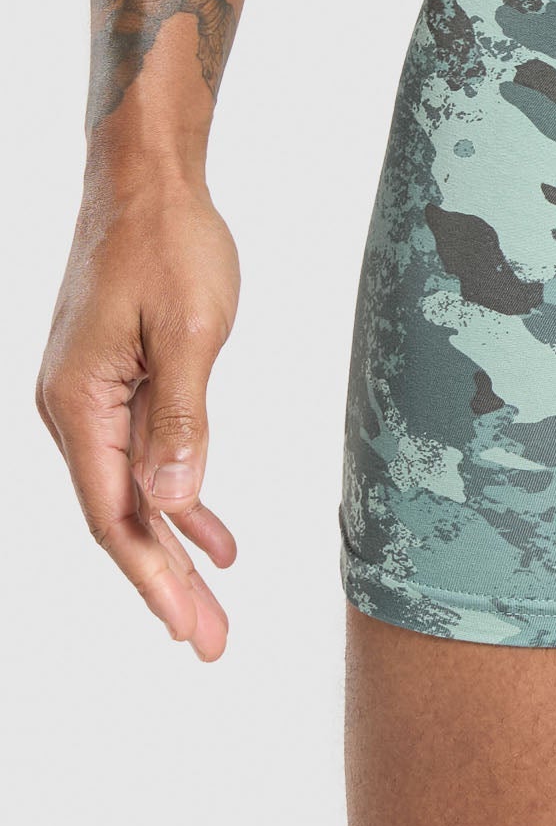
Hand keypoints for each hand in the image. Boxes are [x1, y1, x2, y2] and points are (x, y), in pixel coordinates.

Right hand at [37, 177, 239, 660]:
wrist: (145, 180)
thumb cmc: (168, 243)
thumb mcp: (191, 331)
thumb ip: (183, 420)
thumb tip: (172, 503)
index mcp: (79, 404)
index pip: (115, 514)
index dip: (152, 578)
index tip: (186, 629)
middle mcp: (73, 410)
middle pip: (120, 518)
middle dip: (166, 585)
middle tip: (210, 645)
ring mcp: (90, 399)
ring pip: (134, 495)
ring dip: (175, 551)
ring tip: (213, 612)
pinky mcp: (115, 384)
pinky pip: (144, 460)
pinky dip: (180, 500)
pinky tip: (213, 535)